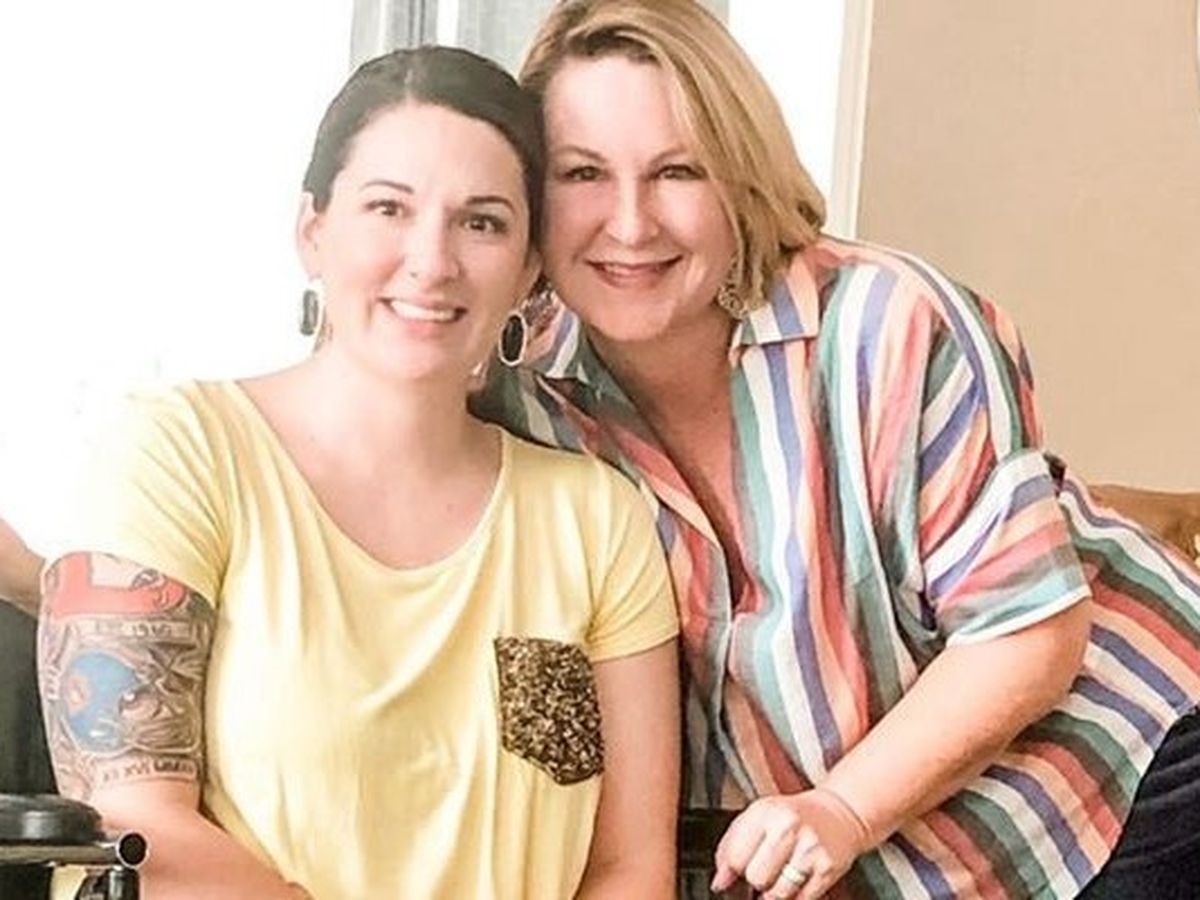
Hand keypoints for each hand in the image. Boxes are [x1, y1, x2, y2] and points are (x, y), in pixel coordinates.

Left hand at [711, 787, 870, 898]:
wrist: (837, 813)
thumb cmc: (793, 816)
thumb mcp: (758, 817)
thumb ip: (731, 846)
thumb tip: (720, 882)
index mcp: (765, 812)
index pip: (735, 856)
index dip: (729, 873)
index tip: (730, 877)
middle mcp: (788, 828)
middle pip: (755, 877)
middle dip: (755, 880)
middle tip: (763, 869)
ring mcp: (809, 849)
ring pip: (776, 893)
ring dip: (773, 892)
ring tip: (779, 874)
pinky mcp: (827, 869)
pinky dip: (792, 896)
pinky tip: (795, 880)